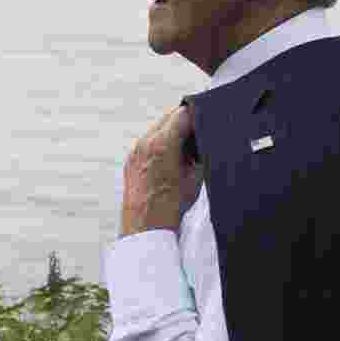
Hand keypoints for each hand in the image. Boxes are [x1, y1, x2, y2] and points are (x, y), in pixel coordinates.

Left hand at [119, 105, 202, 237]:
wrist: (146, 227)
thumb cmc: (170, 207)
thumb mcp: (196, 176)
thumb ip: (199, 152)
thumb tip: (201, 140)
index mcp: (162, 144)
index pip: (183, 113)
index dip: (198, 114)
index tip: (208, 119)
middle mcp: (144, 144)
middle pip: (169, 117)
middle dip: (186, 122)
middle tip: (200, 134)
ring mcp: (135, 151)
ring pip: (158, 128)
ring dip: (173, 132)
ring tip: (186, 151)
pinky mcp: (131, 160)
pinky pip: (148, 142)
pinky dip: (162, 144)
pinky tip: (172, 160)